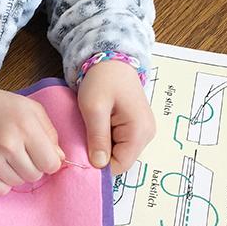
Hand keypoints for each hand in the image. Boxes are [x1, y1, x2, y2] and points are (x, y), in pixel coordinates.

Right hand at [0, 89, 63, 194]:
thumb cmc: (3, 108)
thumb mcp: (32, 110)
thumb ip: (50, 133)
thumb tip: (59, 159)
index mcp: (26, 127)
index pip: (51, 163)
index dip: (50, 160)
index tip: (42, 152)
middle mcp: (9, 145)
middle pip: (36, 175)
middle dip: (34, 166)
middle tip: (23, 152)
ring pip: (19, 183)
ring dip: (18, 173)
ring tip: (9, 157)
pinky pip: (1, 190)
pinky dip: (3, 181)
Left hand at [77, 60, 154, 174]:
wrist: (111, 60)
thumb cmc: (102, 80)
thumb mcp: (94, 108)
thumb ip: (98, 137)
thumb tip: (98, 165)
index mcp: (139, 131)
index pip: (120, 165)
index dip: (99, 166)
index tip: (80, 157)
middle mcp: (146, 135)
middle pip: (120, 160)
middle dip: (100, 156)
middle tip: (81, 141)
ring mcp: (142, 131)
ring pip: (118, 152)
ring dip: (102, 147)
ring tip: (87, 132)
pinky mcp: (135, 127)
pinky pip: (119, 143)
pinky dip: (105, 140)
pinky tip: (95, 129)